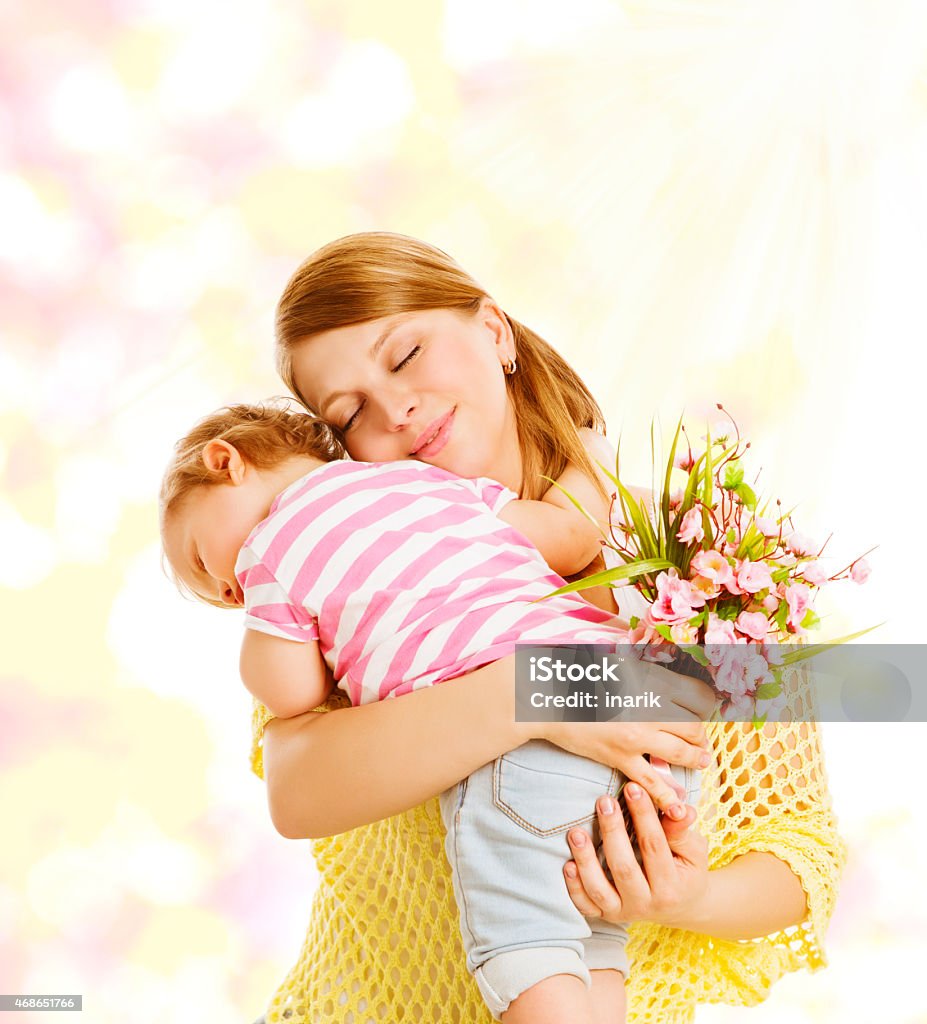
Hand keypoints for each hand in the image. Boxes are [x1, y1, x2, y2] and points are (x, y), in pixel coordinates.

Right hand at [537, 666, 715, 811]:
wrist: (551, 698)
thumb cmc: (583, 675)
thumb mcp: (620, 663)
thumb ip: (647, 670)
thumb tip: (666, 672)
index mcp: (653, 680)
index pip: (699, 695)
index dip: (707, 705)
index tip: (705, 710)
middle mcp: (651, 708)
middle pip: (695, 726)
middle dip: (702, 735)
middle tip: (701, 740)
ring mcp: (638, 736)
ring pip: (682, 752)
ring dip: (696, 759)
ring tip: (701, 762)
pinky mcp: (621, 757)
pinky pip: (652, 781)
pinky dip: (669, 796)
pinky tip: (679, 806)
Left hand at [563, 784, 709, 928]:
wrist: (682, 907)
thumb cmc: (687, 870)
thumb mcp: (693, 851)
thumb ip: (682, 831)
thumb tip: (678, 808)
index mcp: (671, 887)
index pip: (654, 847)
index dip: (644, 816)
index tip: (632, 788)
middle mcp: (646, 904)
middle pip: (624, 867)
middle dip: (612, 831)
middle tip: (604, 801)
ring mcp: (624, 912)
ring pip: (600, 890)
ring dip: (585, 860)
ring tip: (576, 832)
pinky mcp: (607, 915)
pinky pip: (586, 906)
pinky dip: (574, 888)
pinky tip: (567, 865)